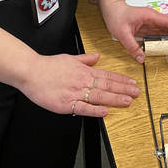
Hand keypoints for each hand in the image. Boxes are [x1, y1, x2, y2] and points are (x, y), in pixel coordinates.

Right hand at [19, 51, 140, 117]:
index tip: (132, 83)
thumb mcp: (70, 58)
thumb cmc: (48, 66)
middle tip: (136, 92)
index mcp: (84, 71)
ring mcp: (75, 92)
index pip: (107, 75)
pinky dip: (94, 110)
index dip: (121, 80)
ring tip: (128, 101)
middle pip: (107, 86)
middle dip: (123, 90)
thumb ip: (85, 59)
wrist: (31, 72)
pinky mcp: (65, 104)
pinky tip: (105, 112)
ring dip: (115, 99)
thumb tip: (97, 56)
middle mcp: (82, 81)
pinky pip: (82, 108)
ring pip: (99, 96)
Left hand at [98, 0, 167, 62]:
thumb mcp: (122, 34)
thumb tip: (141, 58)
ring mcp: (151, 21)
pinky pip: (160, 31)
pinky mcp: (148, 25)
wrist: (111, 9)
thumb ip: (132, 47)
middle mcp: (152, 17)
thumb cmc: (116, 16)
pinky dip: (167, 37)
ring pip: (167, 27)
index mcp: (149, 15)